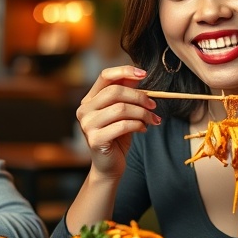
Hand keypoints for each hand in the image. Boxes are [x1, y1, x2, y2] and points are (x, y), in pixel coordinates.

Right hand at [76, 65, 160, 180]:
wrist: (109, 166)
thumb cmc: (117, 137)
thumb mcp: (122, 113)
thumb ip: (126, 94)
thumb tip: (138, 75)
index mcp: (89, 100)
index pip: (105, 76)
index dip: (125, 71)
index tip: (144, 74)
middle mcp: (84, 110)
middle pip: (115, 91)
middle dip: (139, 96)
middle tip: (153, 105)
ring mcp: (87, 125)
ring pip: (121, 108)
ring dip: (142, 113)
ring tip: (152, 119)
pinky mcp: (95, 139)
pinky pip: (123, 125)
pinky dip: (138, 125)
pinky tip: (143, 129)